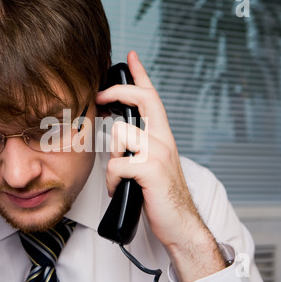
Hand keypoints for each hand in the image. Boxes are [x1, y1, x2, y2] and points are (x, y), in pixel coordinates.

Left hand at [96, 51, 225, 281]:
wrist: (180, 224)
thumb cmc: (162, 195)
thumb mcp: (152, 165)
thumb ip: (140, 147)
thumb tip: (117, 138)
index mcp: (163, 137)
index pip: (153, 97)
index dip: (141, 75)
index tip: (130, 57)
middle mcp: (164, 139)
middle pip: (142, 99)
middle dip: (118, 92)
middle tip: (100, 96)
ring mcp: (158, 153)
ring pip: (120, 135)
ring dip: (112, 157)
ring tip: (119, 175)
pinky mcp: (150, 169)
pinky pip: (116, 164)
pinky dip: (112, 180)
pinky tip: (119, 188)